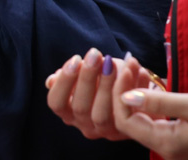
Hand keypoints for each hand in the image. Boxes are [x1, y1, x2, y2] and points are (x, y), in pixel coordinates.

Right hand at [45, 50, 159, 140]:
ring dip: (107, 86)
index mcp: (69, 113)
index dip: (64, 82)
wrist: (134, 92)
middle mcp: (85, 126)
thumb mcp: (84, 77)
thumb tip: (51, 80)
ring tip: (113, 62)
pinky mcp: (128, 131)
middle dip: (87, 78)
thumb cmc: (104, 80)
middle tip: (95, 55)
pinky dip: (133, 89)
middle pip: (80, 108)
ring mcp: (106, 131)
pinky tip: (135, 68)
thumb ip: (69, 78)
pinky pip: (127, 114)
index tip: (76, 59)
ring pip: (102, 115)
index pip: (56, 103)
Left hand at [113, 58, 187, 159]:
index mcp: (167, 144)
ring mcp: (170, 143)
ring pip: (141, 117)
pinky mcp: (176, 136)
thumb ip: (159, 101)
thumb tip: (126, 97)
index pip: (126, 121)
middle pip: (130, 120)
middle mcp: (165, 148)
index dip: (119, 93)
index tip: (127, 68)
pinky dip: (148, 99)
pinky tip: (150, 82)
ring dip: (135, 92)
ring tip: (138, 67)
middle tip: (131, 63)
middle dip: (124, 90)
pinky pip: (153, 117)